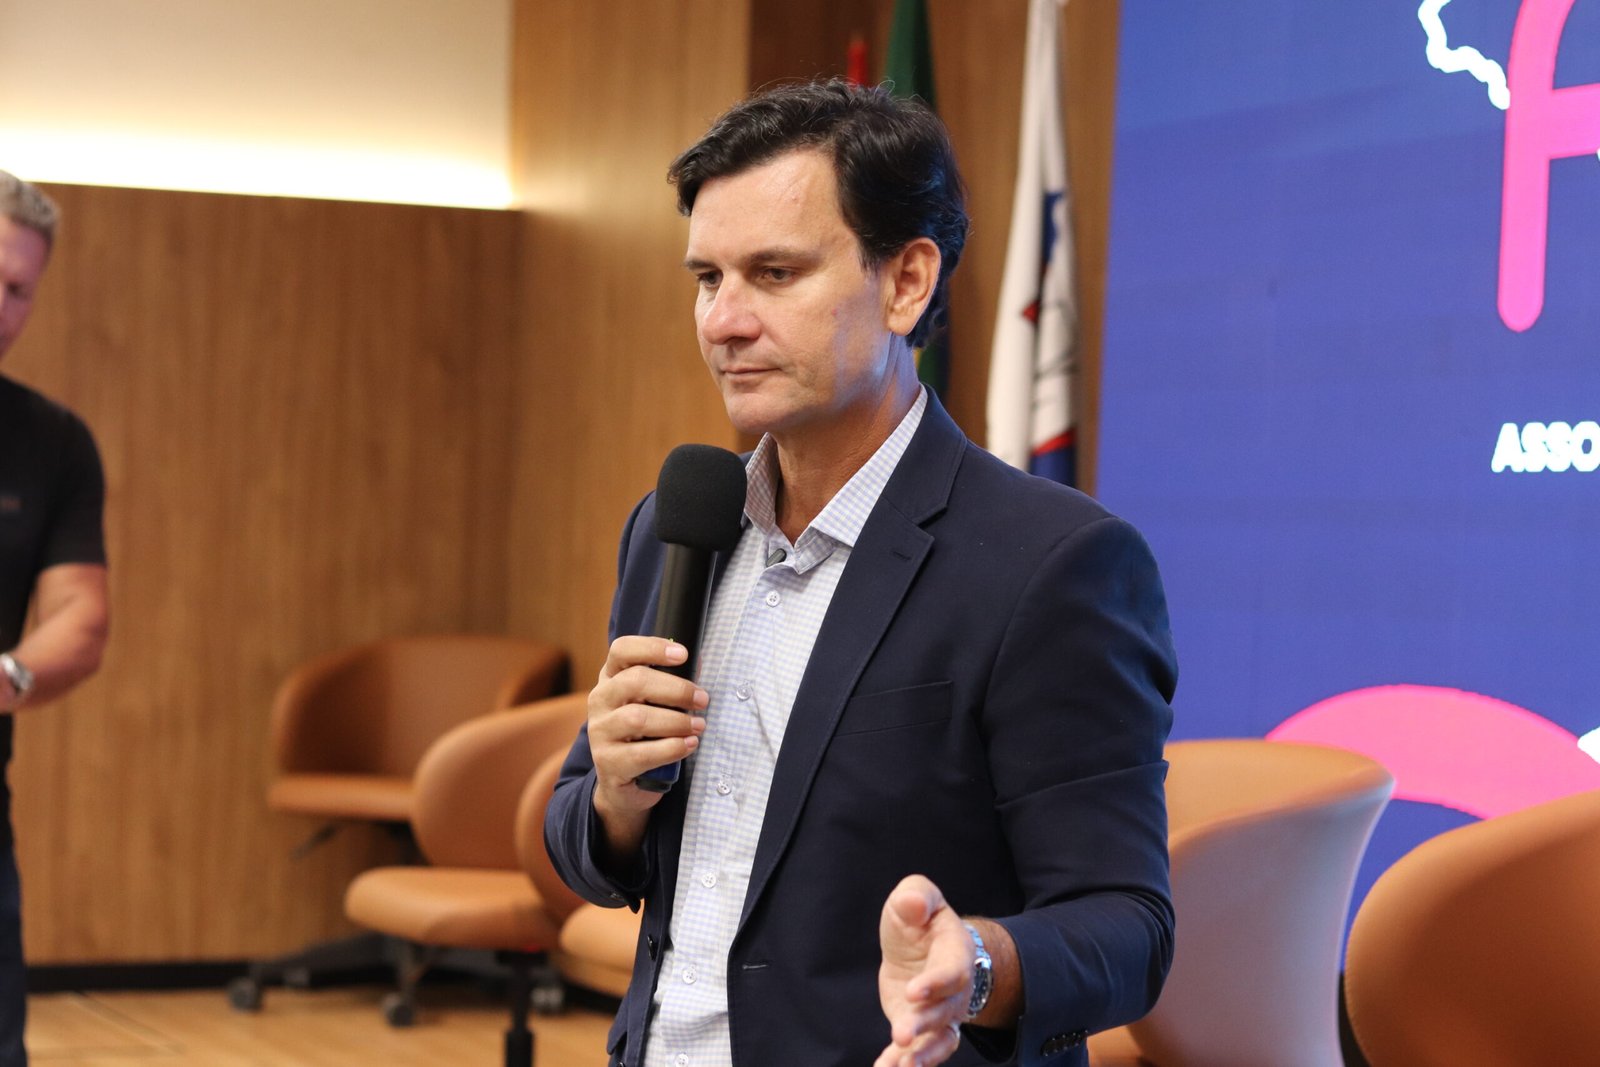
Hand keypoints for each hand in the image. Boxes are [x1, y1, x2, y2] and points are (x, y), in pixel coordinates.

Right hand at [587, 636, 708, 847]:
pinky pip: (643, 753)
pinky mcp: (608, 763)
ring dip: (676, 721)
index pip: (622, 650)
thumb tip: (699, 663)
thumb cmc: (645, 733)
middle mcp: (599, 701)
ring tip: (698, 726)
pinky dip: (672, 748)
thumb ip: (671, 682)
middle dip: (676, 689)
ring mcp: (600, 732)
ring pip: (637, 718)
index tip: (682, 654)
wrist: (624, 782)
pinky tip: (689, 745)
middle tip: (702, 700)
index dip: (652, 647)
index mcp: (611, 678)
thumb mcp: (653, 703)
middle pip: (634, 681)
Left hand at [875, 874, 973, 1066]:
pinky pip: (921, 1051)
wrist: (923, 945)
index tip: (913, 992)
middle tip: (902, 1035)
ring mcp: (941, 1013)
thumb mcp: (915, 896)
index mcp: (955, 952)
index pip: (953, 971)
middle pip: (944, 1011)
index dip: (936, 983)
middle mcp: (954, 989)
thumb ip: (916, 896)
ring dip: (922, 1056)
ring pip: (940, 1040)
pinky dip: (903, 1063)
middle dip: (924, 1024)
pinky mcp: (924, 1029)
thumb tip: (914, 904)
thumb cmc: (919, 919)